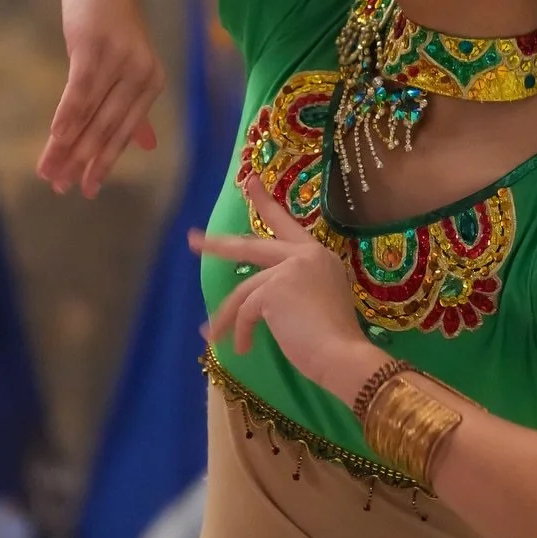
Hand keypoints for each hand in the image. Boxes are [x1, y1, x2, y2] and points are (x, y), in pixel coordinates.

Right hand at [37, 0, 164, 197]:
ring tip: (48, 171)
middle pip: (108, 129)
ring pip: (92, 114)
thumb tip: (146, 145)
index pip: (124, 132)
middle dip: (83, 162)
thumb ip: (135, 106)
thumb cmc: (111, 23)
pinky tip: (56, 138)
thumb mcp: (126, 66)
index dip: (104, 162)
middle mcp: (142, 75)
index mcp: (152, 84)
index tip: (86, 189)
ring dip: (67, 146)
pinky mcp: (97, 47)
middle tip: (60, 188)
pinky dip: (68, 116)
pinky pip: (81, 90)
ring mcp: (121, 61)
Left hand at [189, 177, 386, 397]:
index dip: (266, 203)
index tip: (250, 182)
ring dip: (226, 316)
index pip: (286, 224)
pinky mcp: (273, 289)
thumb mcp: (320, 302)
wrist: (343, 355)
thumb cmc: (336, 338)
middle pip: (251, 245)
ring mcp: (288, 269)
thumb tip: (265, 300)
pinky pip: (246, 310)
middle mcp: (304, 255)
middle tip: (192, 240)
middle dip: (218, 244)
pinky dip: (240, 332)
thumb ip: (297, 288)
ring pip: (243, 289)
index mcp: (319, 256)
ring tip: (212, 336)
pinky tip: (243, 349)